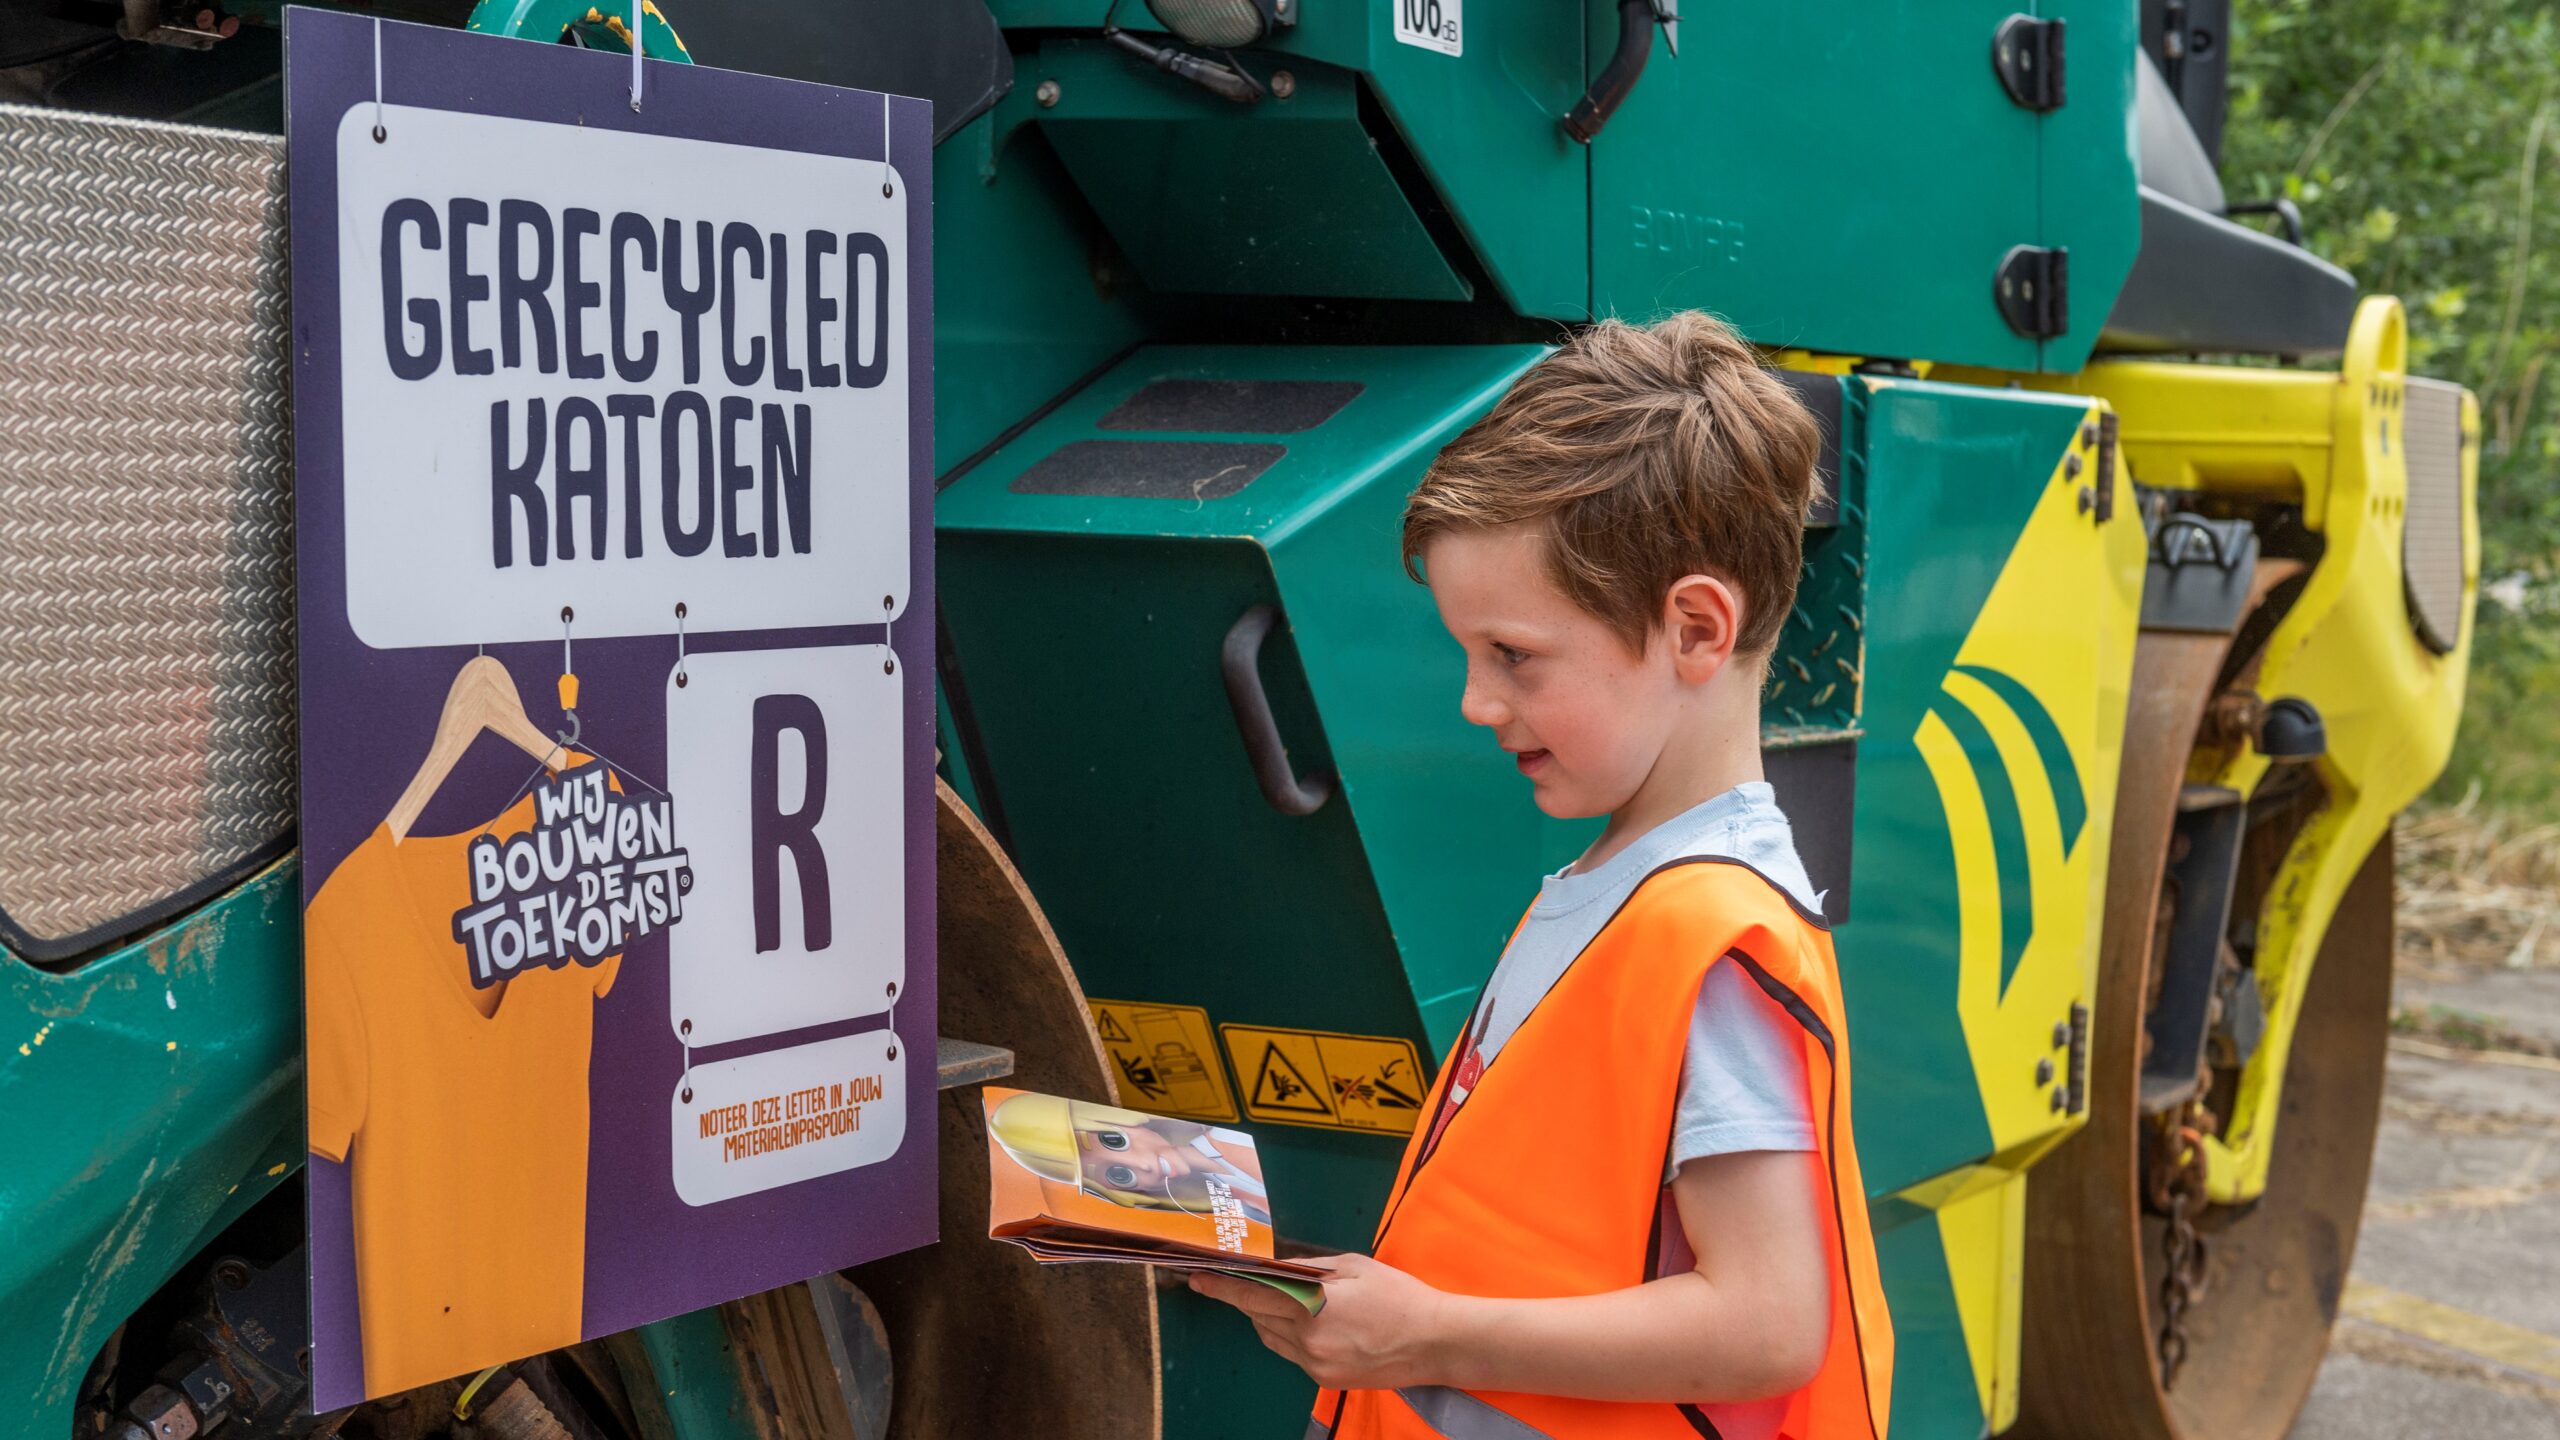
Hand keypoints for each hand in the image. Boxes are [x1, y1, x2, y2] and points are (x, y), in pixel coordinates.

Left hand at [1188, 1254, 1456, 1390]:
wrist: (1434, 1342)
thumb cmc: (1398, 1296)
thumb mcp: (1353, 1266)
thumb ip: (1310, 1268)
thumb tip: (1277, 1266)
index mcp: (1312, 1306)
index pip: (1253, 1295)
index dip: (1222, 1286)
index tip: (1197, 1277)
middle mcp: (1307, 1341)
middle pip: (1258, 1317)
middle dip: (1243, 1299)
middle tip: (1227, 1281)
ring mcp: (1315, 1364)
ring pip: (1272, 1338)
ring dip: (1265, 1317)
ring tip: (1276, 1297)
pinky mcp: (1325, 1379)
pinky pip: (1292, 1353)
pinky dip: (1288, 1335)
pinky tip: (1304, 1320)